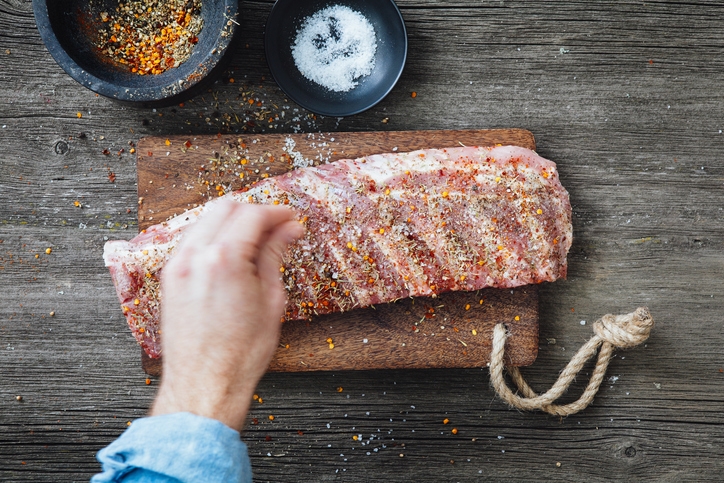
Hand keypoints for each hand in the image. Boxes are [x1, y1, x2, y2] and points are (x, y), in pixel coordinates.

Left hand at [150, 200, 302, 430]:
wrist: (205, 384)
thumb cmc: (238, 354)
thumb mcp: (271, 299)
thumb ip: (275, 255)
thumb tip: (287, 231)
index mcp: (223, 259)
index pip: (253, 215)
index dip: (277, 213)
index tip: (291, 220)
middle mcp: (194, 256)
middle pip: (226, 208)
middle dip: (255, 211)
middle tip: (278, 227)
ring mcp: (177, 266)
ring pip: (206, 220)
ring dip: (233, 221)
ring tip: (258, 239)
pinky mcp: (170, 278)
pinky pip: (193, 240)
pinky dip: (215, 236)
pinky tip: (233, 252)